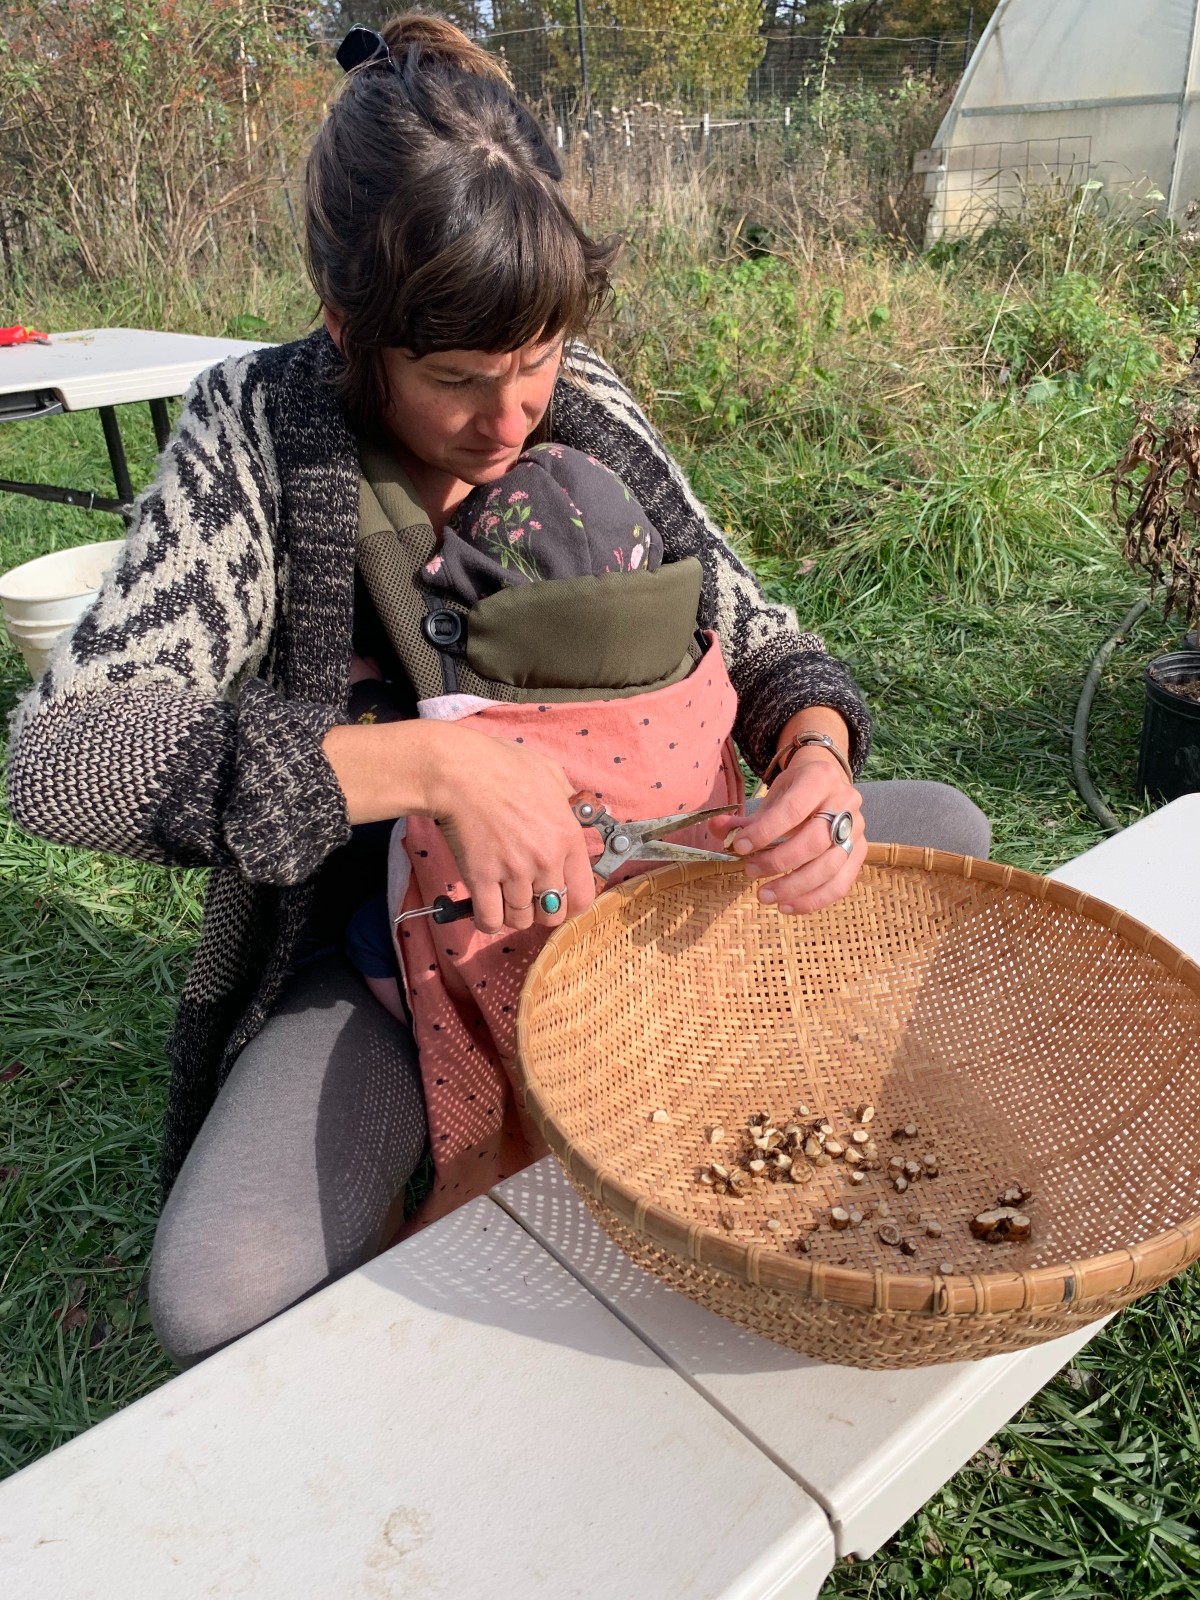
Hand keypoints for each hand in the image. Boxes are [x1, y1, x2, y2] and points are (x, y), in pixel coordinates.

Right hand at [425, 726, 596, 934]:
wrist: (460, 771)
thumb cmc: (503, 765)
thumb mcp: (551, 774)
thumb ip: (571, 799)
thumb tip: (587, 810)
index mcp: (568, 837)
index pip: (583, 896)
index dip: (570, 903)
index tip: (558, 899)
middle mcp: (546, 860)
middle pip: (552, 914)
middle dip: (540, 912)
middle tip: (527, 900)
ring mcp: (514, 872)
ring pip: (520, 920)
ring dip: (511, 915)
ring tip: (503, 899)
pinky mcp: (481, 878)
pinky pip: (490, 920)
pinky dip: (486, 921)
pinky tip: (483, 909)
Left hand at [710, 748, 865, 914]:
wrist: (827, 783)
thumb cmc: (795, 792)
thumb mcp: (771, 797)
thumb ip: (744, 818)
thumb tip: (716, 830)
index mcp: (821, 779)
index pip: (794, 809)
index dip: (765, 831)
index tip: (739, 847)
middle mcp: (846, 803)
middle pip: (816, 840)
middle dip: (779, 861)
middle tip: (750, 871)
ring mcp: (857, 829)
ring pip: (830, 866)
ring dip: (795, 887)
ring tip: (765, 896)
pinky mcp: (860, 852)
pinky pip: (840, 884)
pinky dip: (813, 900)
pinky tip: (787, 906)